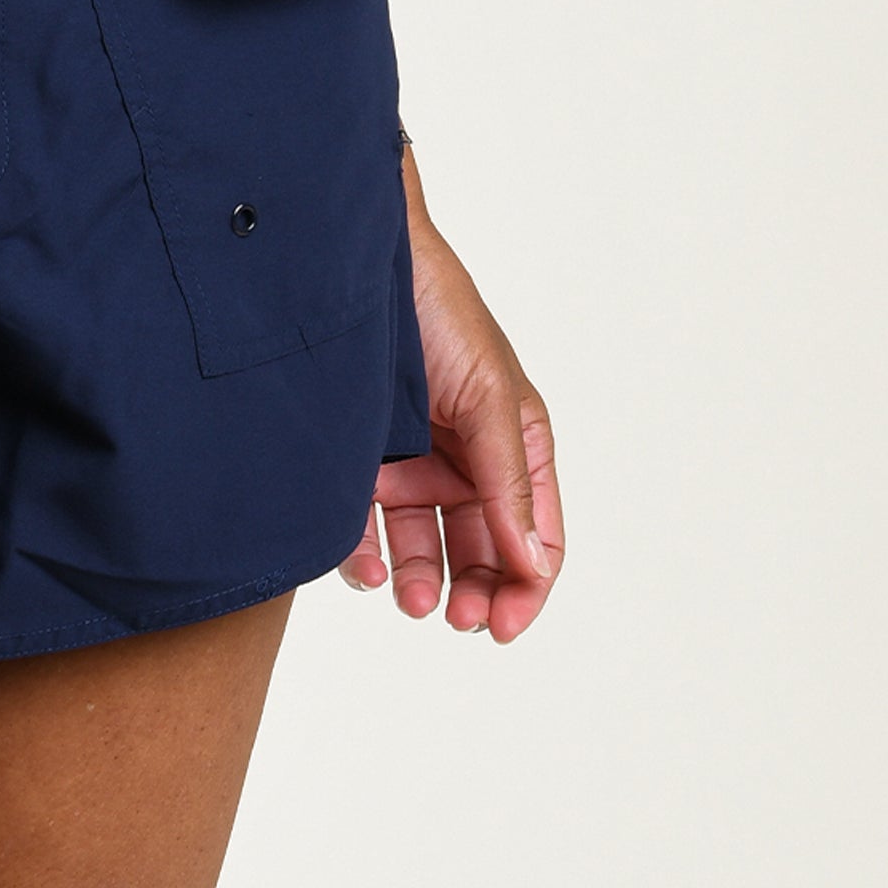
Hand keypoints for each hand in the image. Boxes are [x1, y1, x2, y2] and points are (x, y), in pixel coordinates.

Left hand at [340, 164, 561, 642]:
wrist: (353, 262)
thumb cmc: (437, 308)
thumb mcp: (489, 395)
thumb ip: (509, 480)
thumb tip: (532, 564)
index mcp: (514, 443)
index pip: (535, 536)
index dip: (525, 586)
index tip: (500, 625)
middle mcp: (467, 457)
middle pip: (482, 551)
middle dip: (474, 591)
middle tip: (456, 616)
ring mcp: (412, 459)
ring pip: (425, 547)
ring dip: (425, 582)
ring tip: (414, 597)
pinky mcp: (359, 458)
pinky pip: (366, 526)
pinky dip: (369, 558)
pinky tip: (370, 570)